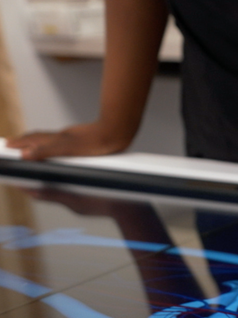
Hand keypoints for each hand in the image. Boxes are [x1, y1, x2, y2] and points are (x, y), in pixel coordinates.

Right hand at [7, 122, 132, 160]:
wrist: (117, 133)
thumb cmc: (96, 142)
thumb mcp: (68, 149)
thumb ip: (46, 151)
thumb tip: (24, 155)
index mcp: (55, 140)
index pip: (31, 140)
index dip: (18, 143)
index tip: (6, 145)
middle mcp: (62, 138)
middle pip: (38, 138)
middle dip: (24, 142)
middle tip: (11, 145)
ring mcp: (72, 139)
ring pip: (50, 140)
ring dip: (37, 143)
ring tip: (30, 147)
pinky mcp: (82, 142)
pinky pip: (63, 144)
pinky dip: (54, 146)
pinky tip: (60, 149)